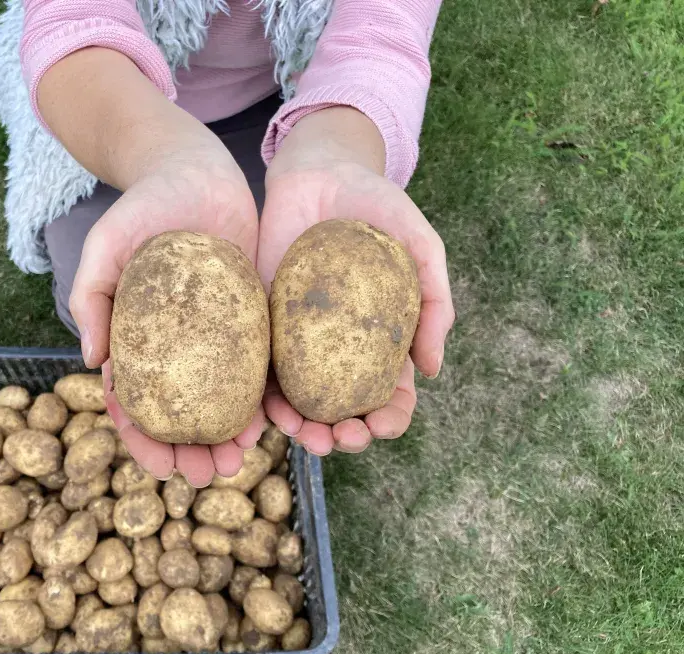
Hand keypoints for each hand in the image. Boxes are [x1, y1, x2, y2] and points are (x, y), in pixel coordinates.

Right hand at [71, 138, 264, 486]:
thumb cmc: (141, 207)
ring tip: (239, 460)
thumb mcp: (104, 245)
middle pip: (181, 414)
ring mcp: (217, 340)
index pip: (134, 404)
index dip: (142, 439)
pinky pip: (258, 368)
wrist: (194, 172)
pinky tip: (271, 423)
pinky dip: (262, 399)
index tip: (159, 464)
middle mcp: (177, 350)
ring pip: (221, 402)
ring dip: (228, 438)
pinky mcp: (253, 321)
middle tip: (205, 473)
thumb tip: (92, 362)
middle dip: (190, 452)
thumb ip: (90, 297)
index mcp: (136, 342)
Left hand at [258, 107, 454, 454]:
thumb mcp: (421, 247)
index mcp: (382, 342)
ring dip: (301, 429)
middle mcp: (340, 350)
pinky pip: (260, 369)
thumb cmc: (378, 207)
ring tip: (301, 434)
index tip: (381, 425)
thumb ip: (436, 303)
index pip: (391, 396)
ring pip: (299, 402)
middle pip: (344, 410)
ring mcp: (299, 341)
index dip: (390, 419)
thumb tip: (431, 370)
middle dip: (344, 437)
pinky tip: (264, 410)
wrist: (321, 172)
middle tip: (339, 438)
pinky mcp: (262, 324)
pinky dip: (262, 398)